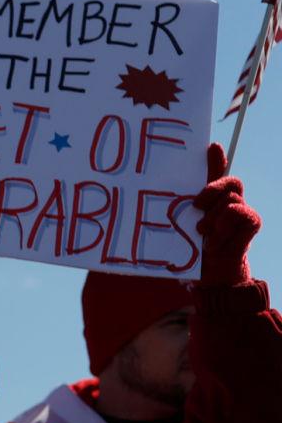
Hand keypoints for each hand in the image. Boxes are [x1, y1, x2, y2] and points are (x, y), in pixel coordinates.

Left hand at [196, 142, 259, 285]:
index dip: (216, 159)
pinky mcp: (251, 223)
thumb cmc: (194, 247)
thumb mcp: (183, 223)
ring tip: (202, 233)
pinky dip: (224, 228)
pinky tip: (214, 241)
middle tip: (196, 205)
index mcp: (211, 198)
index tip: (211, 147)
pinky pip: (239, 213)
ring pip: (231, 199)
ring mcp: (242, 211)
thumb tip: (171, 184)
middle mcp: (229, 200)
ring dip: (214, 217)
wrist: (211, 275)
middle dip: (211, 190)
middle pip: (228, 181)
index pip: (216, 171)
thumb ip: (183, 203)